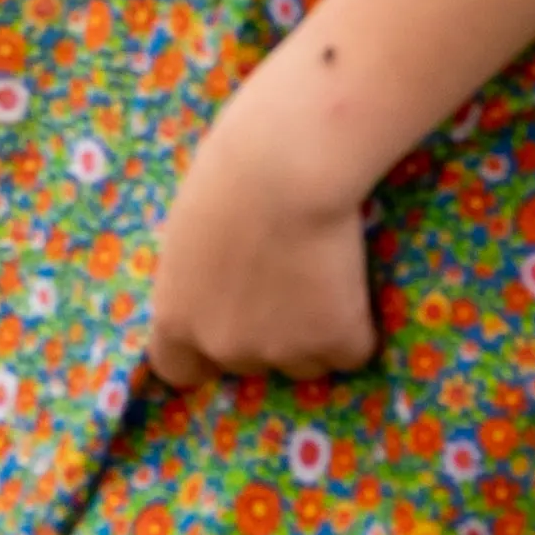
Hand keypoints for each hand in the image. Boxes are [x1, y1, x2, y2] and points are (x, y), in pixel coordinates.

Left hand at [142, 39, 378, 390]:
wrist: (287, 165)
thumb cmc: (231, 173)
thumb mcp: (190, 231)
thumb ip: (201, 275)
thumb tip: (222, 286)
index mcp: (176, 317)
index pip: (178, 369)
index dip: (204, 354)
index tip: (228, 329)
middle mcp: (223, 347)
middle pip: (251, 363)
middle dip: (269, 335)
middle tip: (289, 280)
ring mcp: (281, 352)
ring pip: (306, 362)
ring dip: (316, 332)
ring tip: (323, 271)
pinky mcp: (335, 344)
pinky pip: (352, 349)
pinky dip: (358, 324)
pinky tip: (352, 276)